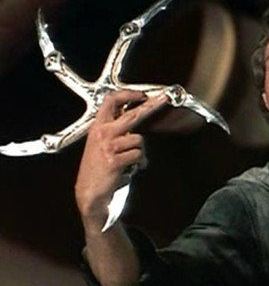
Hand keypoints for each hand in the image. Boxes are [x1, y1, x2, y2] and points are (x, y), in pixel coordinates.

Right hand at [75, 89, 167, 231]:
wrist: (89, 191)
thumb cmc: (97, 168)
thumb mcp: (100, 143)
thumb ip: (114, 130)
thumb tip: (135, 117)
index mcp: (98, 127)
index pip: (110, 101)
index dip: (127, 94)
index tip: (142, 94)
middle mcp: (102, 133)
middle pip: (132, 114)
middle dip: (151, 105)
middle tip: (163, 99)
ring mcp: (109, 146)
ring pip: (139, 139)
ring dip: (139, 150)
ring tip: (129, 159)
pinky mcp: (115, 159)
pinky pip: (138, 154)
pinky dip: (139, 162)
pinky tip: (130, 168)